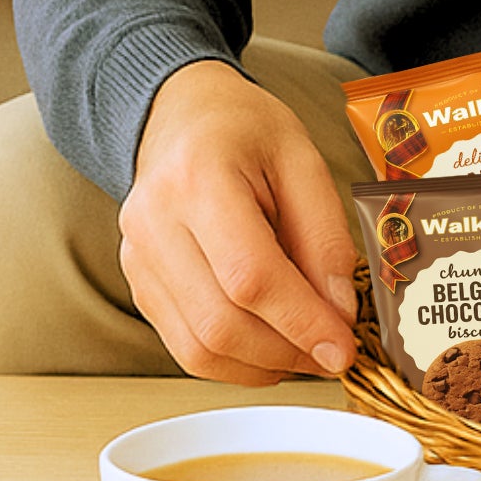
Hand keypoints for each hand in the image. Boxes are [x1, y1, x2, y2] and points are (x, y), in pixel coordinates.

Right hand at [119, 60, 359, 385]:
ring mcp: (136, 259)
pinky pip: (183, 345)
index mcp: (199, 178)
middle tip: (334, 354)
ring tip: (308, 353)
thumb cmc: (245, 129)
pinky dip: (233, 361)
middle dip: (286, 351)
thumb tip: (339, 312)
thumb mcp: (303, 158)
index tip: (343, 347)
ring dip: (261, 365)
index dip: (301, 322)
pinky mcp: (138, 284)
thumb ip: (324, 235)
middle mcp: (154, 223)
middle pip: (220, 322)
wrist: (182, 115)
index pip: (249, 276)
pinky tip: (272, 347)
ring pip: (198, 346)